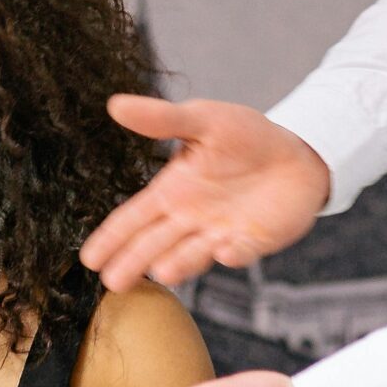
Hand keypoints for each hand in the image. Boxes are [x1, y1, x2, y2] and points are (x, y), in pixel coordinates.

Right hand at [81, 96, 330, 290]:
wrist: (298, 153)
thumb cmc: (245, 135)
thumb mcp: (202, 120)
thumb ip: (162, 119)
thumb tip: (115, 104)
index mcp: (173, 191)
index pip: (133, 218)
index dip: (111, 237)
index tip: (88, 258)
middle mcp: (190, 218)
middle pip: (154, 245)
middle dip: (134, 262)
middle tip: (112, 282)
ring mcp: (219, 234)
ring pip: (191, 254)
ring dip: (179, 263)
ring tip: (162, 272)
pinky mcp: (252, 242)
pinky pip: (239, 251)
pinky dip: (232, 254)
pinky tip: (223, 251)